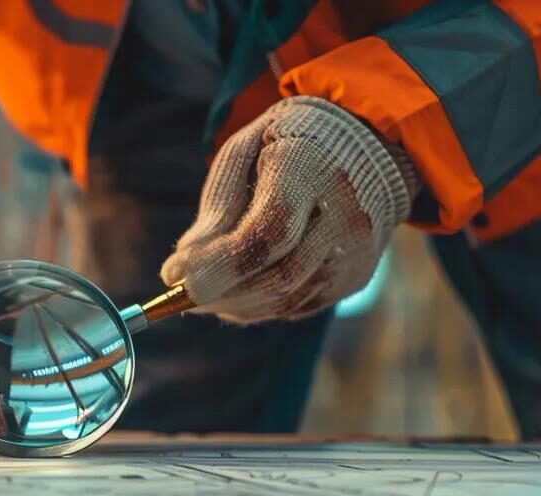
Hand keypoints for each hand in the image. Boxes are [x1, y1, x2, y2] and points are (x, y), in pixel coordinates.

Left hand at [161, 96, 418, 322]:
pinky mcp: (354, 277)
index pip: (268, 233)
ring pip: (285, 300)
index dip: (217, 263)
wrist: (368, 145)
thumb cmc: (290, 143)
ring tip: (200, 291)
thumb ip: (215, 207)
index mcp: (313, 168)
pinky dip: (257, 307)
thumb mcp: (245, 151)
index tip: (173, 274)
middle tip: (179, 289)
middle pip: (277, 276)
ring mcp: (356, 253)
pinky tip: (233, 292)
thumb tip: (179, 271)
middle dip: (219, 291)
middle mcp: (346, 216)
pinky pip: (297, 306)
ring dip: (233, 304)